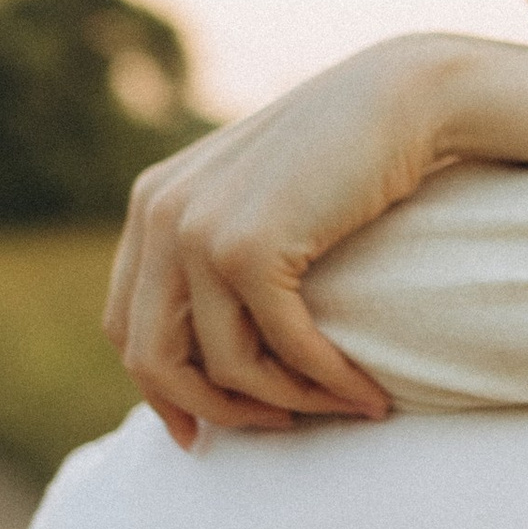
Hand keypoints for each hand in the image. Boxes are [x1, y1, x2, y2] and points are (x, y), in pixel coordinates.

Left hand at [105, 39, 477, 443]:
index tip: (206, 432)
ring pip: (221, 365)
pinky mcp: (248, 247)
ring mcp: (197, 229)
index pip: (127, 327)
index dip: (163, 391)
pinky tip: (366, 393)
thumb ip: (222, 248)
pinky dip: (324, 380)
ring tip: (339, 406)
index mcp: (152, 203)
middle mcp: (160, 214)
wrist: (400, 97)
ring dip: (284, 401)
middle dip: (214, 410)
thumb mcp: (260, 198)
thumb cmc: (345, 153)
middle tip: (275, 428)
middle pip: (153, 358)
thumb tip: (214, 346)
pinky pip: (279, 346)